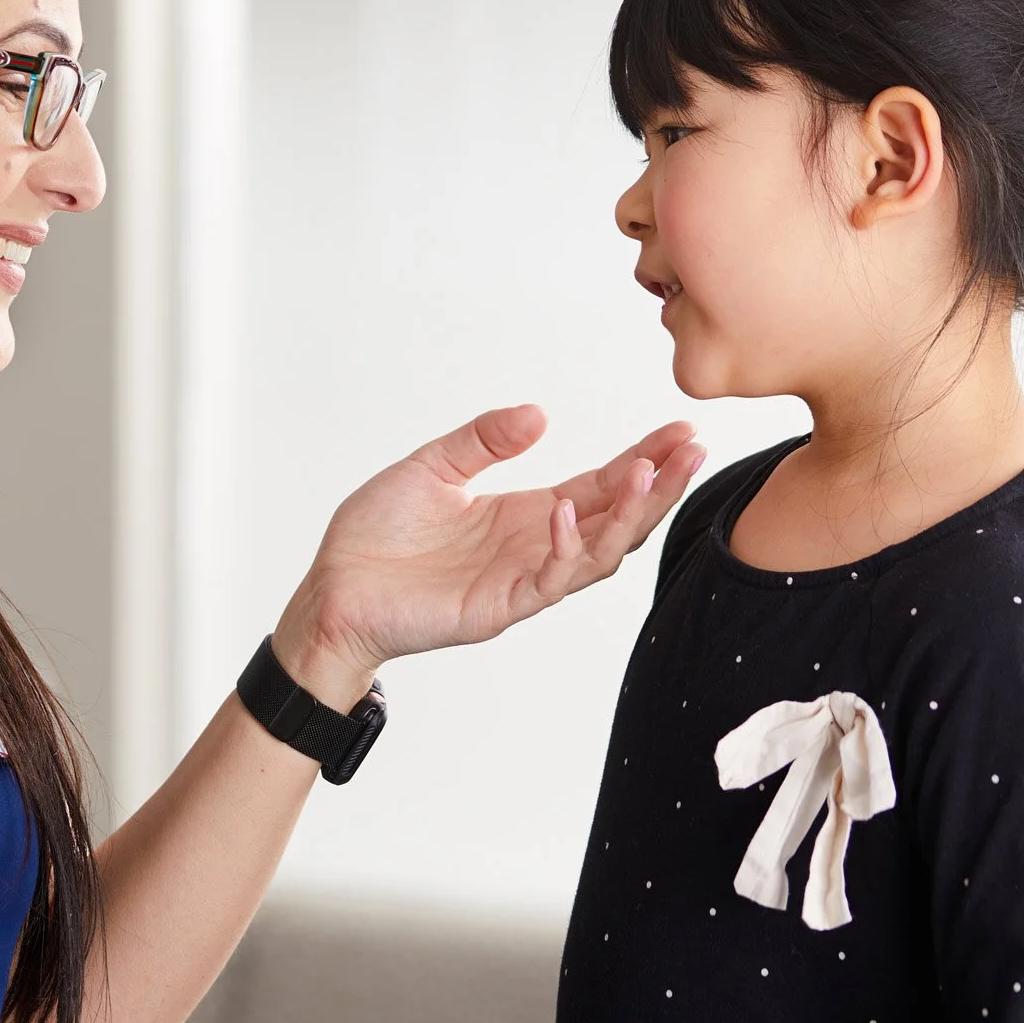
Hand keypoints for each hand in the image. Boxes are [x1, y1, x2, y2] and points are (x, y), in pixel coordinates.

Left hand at [272, 408, 704, 705]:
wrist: (332, 589)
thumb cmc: (376, 537)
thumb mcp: (432, 468)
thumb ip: (483, 440)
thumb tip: (539, 414)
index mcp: (526, 514)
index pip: (600, 485)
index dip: (642, 460)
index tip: (680, 431)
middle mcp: (534, 547)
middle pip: (616, 519)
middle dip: (657, 486)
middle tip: (691, 450)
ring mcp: (521, 580)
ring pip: (596, 553)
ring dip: (627, 516)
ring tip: (649, 474)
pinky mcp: (498, 607)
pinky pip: (547, 580)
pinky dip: (564, 548)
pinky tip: (568, 511)